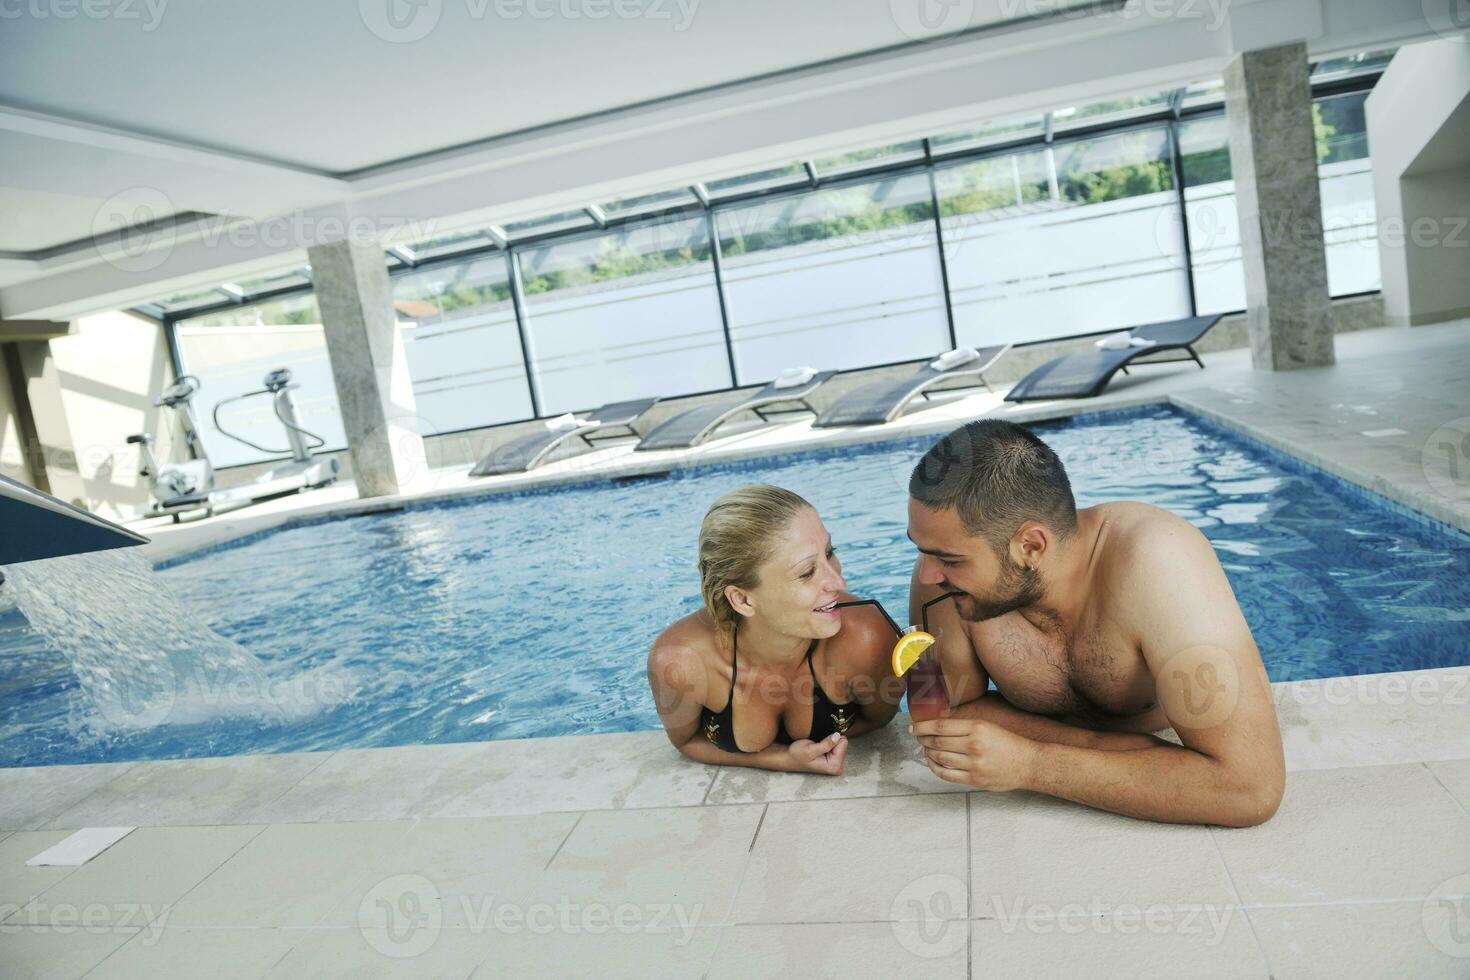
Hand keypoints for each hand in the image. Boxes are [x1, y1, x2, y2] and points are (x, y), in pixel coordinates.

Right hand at [786, 733, 847, 774]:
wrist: (790, 757)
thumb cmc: (797, 755)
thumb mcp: (810, 749)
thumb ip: (826, 744)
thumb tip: (838, 736)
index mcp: (834, 766)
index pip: (843, 743)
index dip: (831, 740)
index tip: (820, 745)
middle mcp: (838, 766)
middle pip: (843, 743)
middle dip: (831, 741)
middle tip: (818, 746)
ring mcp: (836, 763)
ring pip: (840, 742)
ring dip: (828, 742)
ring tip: (818, 747)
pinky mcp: (834, 758)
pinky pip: (837, 743)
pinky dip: (828, 742)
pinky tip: (820, 747)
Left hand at [910, 718, 1035, 791]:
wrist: (1028, 763)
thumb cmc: (1007, 743)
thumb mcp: (987, 726)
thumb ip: (964, 727)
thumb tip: (937, 727)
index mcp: (977, 728)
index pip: (941, 726)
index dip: (923, 727)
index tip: (913, 727)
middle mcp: (974, 745)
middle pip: (937, 742)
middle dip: (923, 739)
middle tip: (918, 737)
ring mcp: (974, 764)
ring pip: (940, 758)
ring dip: (928, 753)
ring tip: (926, 749)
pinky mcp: (974, 779)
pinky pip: (947, 775)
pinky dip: (935, 768)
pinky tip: (932, 763)